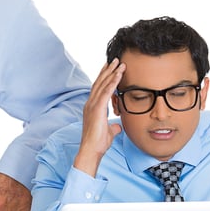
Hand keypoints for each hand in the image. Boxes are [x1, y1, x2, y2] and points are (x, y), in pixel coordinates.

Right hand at [72, 59, 124, 176]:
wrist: (91, 150)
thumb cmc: (98, 143)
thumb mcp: (109, 132)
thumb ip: (113, 127)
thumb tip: (117, 126)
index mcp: (92, 108)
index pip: (98, 88)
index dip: (104, 77)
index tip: (110, 68)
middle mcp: (90, 104)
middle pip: (99, 82)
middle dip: (107, 70)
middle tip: (115, 60)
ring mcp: (92, 105)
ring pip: (102, 84)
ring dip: (111, 72)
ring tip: (119, 63)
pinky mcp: (97, 109)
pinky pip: (106, 92)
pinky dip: (112, 82)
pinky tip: (118, 74)